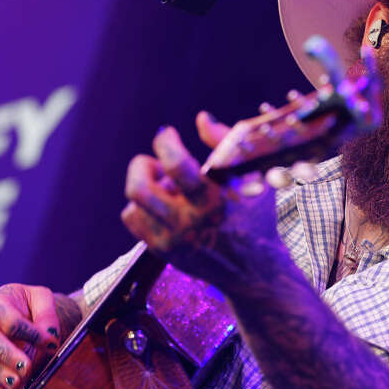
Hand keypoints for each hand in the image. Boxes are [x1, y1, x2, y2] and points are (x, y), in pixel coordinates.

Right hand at [0, 284, 79, 388]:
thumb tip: (50, 338)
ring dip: (2, 374)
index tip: (51, 343)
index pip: (10, 320)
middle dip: (8, 355)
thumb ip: (47, 314)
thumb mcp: (41, 298)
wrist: (20, 311)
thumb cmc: (30, 304)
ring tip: (18, 384)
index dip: (31, 333)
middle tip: (26, 367)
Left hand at [120, 112, 287, 290]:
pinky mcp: (162, 252)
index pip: (176, 165)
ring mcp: (172, 241)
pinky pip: (133, 219)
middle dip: (142, 166)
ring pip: (134, 203)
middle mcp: (189, 224)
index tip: (168, 135)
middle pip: (139, 188)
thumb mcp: (252, 178)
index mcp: (214, 202)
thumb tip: (201, 118)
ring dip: (147, 186)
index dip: (165, 142)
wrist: (254, 269)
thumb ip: (227, 143)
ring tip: (167, 187)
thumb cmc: (256, 217)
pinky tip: (164, 205)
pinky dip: (143, 206)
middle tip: (156, 163)